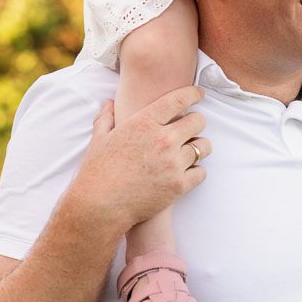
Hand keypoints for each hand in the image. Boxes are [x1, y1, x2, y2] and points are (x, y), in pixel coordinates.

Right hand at [71, 86, 210, 230]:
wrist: (99, 207)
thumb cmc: (97, 172)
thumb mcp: (99, 140)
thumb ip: (106, 118)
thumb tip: (109, 103)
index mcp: (144, 123)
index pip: (179, 99)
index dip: (193, 94)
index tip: (199, 94)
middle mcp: (163, 140)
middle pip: (198, 121)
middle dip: (197, 122)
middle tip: (192, 127)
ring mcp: (173, 163)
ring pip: (204, 147)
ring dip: (200, 147)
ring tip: (193, 150)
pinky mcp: (179, 185)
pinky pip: (201, 172)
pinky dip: (196, 172)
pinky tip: (187, 172)